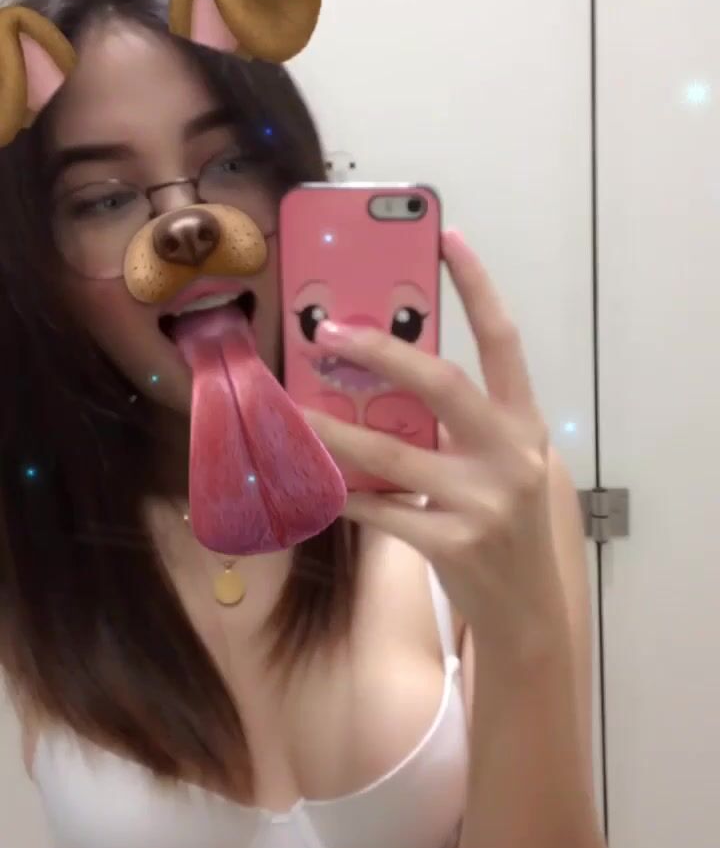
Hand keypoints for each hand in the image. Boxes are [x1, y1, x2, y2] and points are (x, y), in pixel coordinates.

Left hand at [304, 229, 565, 653]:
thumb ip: (460, 424)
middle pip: (444, 386)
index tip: (448, 238)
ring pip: (392, 453)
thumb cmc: (505, 523)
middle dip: (384, 353)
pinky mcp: (450, 545)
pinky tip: (314, 482)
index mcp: (524, 425)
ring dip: (335, 429)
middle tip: (331, 332)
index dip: (478, 287)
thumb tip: (382, 377)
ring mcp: (483, 504)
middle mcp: (510, 457)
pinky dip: (344, 494)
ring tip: (294, 410)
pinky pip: (379, 509)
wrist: (527, 610)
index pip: (505, 341)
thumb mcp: (499, 464)